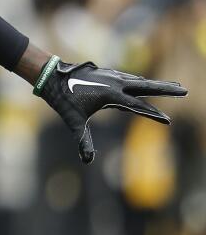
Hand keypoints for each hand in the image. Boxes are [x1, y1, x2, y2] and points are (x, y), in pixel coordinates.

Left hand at [33, 57, 186, 163]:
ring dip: (156, 83)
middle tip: (184, 90)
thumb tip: (87, 160)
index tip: (168, 121)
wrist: (50, 75)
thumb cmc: (62, 99)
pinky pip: (128, 78)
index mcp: (110, 94)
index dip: (152, 114)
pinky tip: (145, 82)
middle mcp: (114, 83)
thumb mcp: (73, 121)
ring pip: (139, 80)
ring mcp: (111, 76)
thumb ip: (82, 139)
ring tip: (173, 85)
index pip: (137, 107)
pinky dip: (141, 81)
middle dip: (165, 88)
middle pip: (146, 86)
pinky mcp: (106, 74)